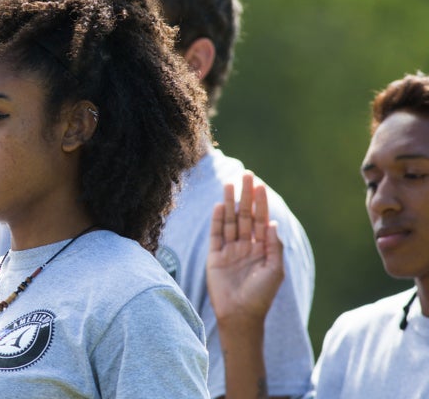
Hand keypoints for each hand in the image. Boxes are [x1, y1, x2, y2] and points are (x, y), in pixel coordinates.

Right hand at [206, 171, 283, 323]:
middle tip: (246, 175)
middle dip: (246, 196)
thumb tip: (272, 222)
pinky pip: (216, 235)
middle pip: (245, 215)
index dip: (261, 202)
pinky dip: (217, 220)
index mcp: (261, 248)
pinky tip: (219, 206)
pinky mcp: (215, 257)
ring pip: (230, 221)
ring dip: (230, 202)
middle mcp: (245, 246)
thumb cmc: (261, 296)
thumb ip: (273, 245)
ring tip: (229, 184)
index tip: (260, 185)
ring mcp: (229, 250)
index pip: (261, 219)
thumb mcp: (275, 270)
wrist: (240, 315)